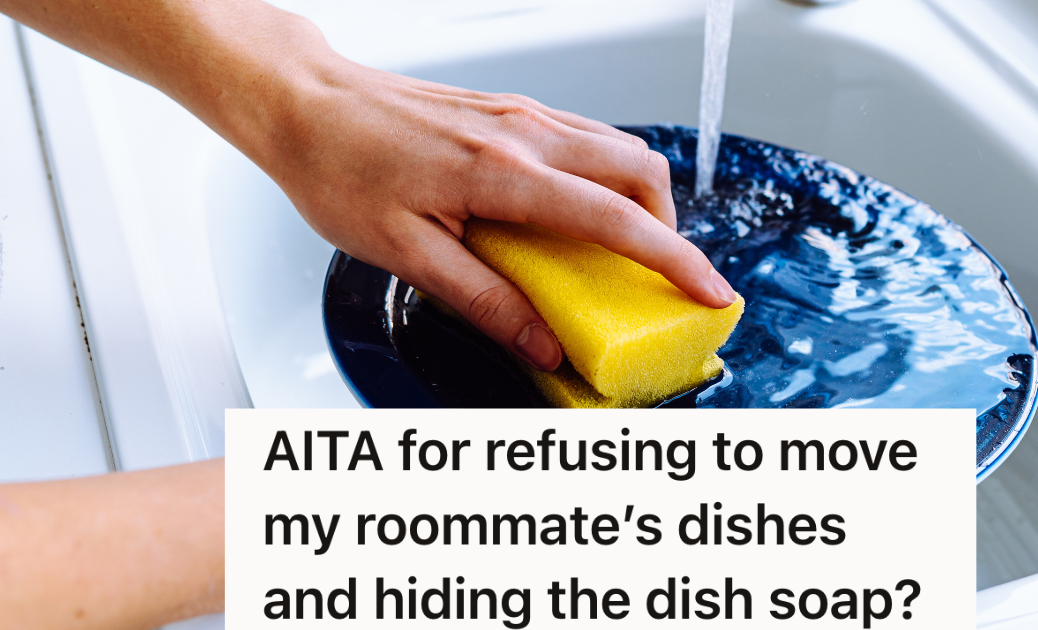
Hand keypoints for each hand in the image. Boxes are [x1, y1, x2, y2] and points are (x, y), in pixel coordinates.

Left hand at [256, 60, 738, 370]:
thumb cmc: (339, 171)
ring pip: (618, 149)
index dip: (674, 260)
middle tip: (657, 278)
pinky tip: (575, 214)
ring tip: (619, 254)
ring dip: (638, 201)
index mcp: (502, 172)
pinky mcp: (511, 109)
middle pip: (640, 171)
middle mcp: (524, 131)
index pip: (616, 219)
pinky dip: (606, 178)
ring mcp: (521, 113)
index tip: (708, 292)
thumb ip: (485, 301)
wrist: (306, 106)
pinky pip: (586, 138)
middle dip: (668, 228)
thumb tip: (542, 344)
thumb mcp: (406, 255)